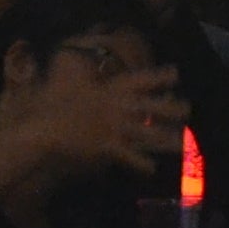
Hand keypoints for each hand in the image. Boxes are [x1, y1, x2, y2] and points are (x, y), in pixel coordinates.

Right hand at [12, 53, 185, 180]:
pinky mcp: (110, 147)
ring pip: (153, 134)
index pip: (145, 78)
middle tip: (187, 110)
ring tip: (183, 145)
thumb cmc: (52, 105)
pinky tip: (152, 169)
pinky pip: (134, 158)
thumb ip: (83, 77)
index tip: (176, 74)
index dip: (163, 76)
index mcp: (113, 89)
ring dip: (170, 140)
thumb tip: (78, 58)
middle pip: (159, 106)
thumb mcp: (71, 85)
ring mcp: (118, 128)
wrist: (41, 130)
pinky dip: (143, 165)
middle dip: (177, 109)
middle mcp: (121, 106)